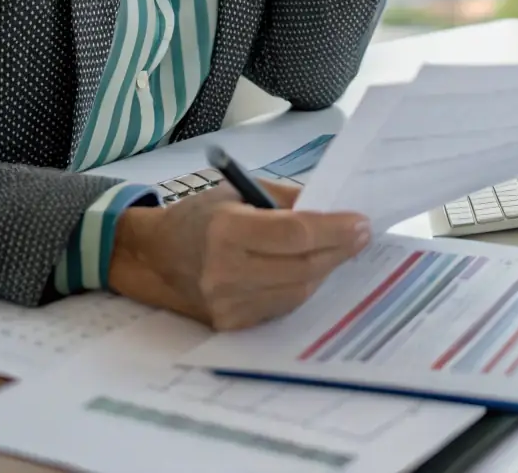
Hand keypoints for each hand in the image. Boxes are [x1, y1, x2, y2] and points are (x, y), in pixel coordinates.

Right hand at [108, 180, 370, 330]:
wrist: (155, 255)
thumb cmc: (202, 214)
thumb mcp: (242, 191)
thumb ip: (288, 201)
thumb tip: (335, 211)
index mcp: (227, 230)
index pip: (295, 235)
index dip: (335, 230)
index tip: (362, 222)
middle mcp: (225, 273)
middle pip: (302, 267)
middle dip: (339, 250)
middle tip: (362, 235)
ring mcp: (226, 305)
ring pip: (298, 291)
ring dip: (326, 270)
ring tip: (343, 248)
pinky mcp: (230, 325)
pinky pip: (282, 306)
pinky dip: (304, 286)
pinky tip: (315, 268)